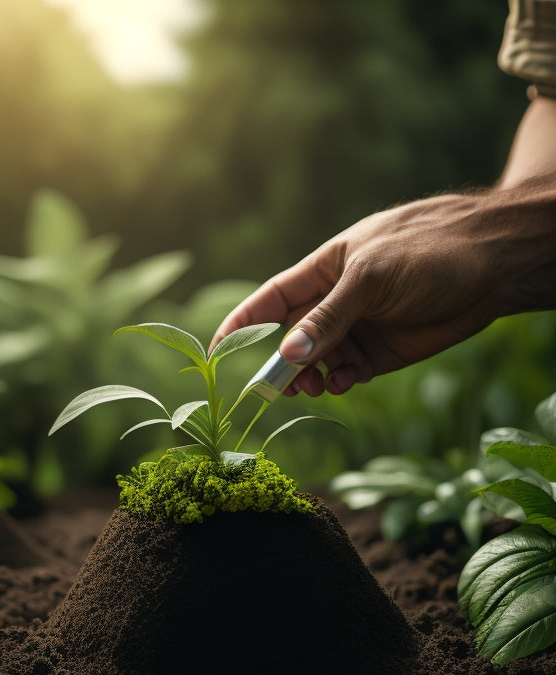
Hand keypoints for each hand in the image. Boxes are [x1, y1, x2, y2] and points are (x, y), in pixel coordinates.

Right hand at [211, 179, 555, 395]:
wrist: (495, 265)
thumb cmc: (429, 250)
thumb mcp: (370, 277)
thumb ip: (328, 317)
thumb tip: (287, 354)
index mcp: (322, 272)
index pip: (269, 300)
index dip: (241, 324)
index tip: (216, 351)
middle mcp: (333, 302)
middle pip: (288, 337)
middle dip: (276, 362)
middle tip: (275, 387)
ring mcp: (356, 328)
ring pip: (314, 361)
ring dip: (306, 377)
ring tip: (311, 387)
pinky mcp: (380, 353)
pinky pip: (345, 373)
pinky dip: (338, 382)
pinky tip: (343, 382)